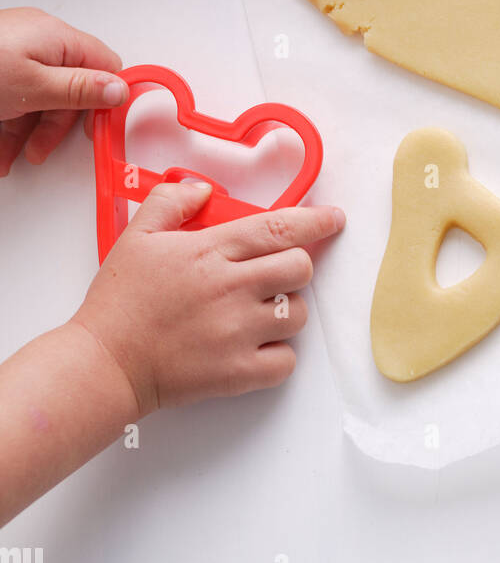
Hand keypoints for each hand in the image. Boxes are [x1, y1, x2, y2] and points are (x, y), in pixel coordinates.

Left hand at [0, 8, 127, 174]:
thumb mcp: (32, 87)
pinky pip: (15, 97)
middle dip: (55, 125)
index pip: (104, 64)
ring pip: (39, 98)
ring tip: (8, 156)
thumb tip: (119, 88)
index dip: (106, 98)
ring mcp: (16, 53)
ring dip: (27, 132)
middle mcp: (40, 41)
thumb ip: (80, 89)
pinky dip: (8, 124)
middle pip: (70, 87)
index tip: (99, 127)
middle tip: (41, 149)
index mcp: (57, 37)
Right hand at [73, 181, 344, 412]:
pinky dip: (279, 354)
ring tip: (256, 311)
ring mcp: (237, 333)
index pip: (279, 227)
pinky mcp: (237, 373)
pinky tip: (256, 345)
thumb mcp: (137, 235)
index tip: (334, 218)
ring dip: (286, 309)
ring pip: (298, 313)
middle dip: (296, 265)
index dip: (315, 220)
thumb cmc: (119, 302)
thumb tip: (204, 189)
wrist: (104, 364)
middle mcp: (231, 289)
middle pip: (300, 267)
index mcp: (210, 251)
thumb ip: (172, 201)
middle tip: (273, 273)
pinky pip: (287, 360)